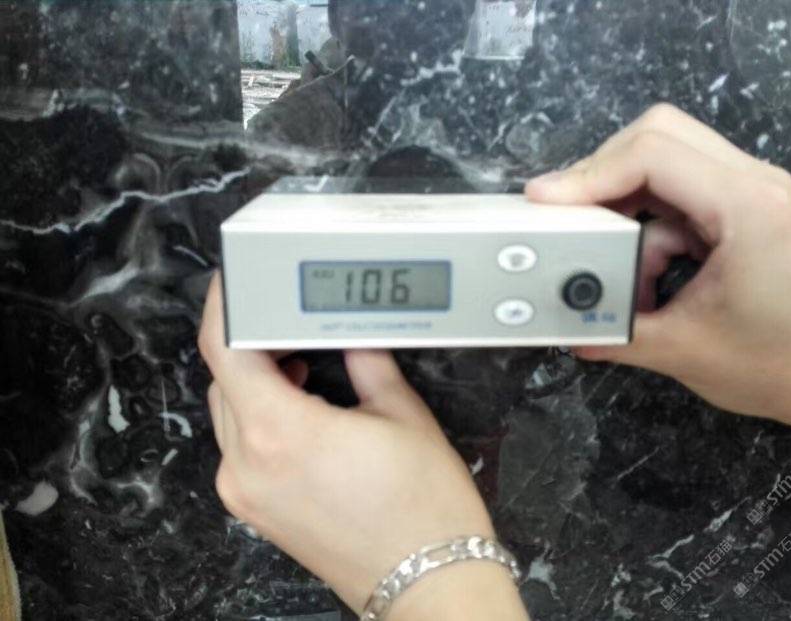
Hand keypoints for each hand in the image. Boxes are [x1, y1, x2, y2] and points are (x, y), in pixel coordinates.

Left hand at [198, 276, 527, 619]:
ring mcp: (247, 493)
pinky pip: (240, 446)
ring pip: (228, 412)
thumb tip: (353, 334)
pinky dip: (259, 417)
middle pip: (224, 377)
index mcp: (281, 431)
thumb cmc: (424, 509)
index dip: (226, 306)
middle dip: (252, 342)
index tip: (238, 286)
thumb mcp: (403, 414)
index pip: (225, 347)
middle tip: (289, 325)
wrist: (430, 581)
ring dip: (256, 380)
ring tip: (302, 366)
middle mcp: (250, 465)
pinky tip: (299, 409)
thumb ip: (369, 359)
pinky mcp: (257, 510)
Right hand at [526, 104, 790, 432]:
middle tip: (567, 216)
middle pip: (656, 135)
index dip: (588, 173)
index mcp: (745, 207)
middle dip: (600, 174)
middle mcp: (749, 183)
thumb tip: (564, 323)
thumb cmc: (779, 363)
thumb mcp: (683, 351)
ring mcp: (745, 190)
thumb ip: (613, 331)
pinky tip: (641, 275)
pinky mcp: (735, 208)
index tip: (546, 202)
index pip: (652, 154)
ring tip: (612, 261)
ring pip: (661, 160)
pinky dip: (643, 227)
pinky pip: (672, 193)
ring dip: (622, 204)